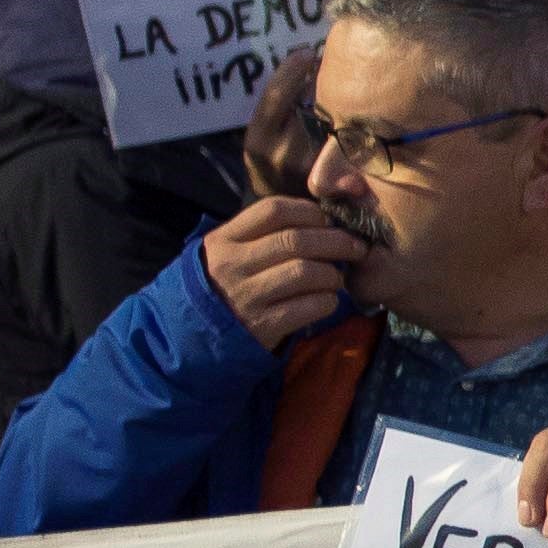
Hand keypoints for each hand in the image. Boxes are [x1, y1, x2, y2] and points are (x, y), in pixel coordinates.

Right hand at [200, 195, 364, 348]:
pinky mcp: (263, 326)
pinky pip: (309, 306)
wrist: (191, 337)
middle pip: (295, 240)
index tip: (329, 220)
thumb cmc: (221, 287)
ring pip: (306, 272)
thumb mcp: (225, 253)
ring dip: (332, 274)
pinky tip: (326, 300)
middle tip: (356, 246)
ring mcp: (247, 296)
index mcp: (224, 240)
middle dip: (336, 241)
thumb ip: (260, 234)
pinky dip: (327, 301)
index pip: (274, 210)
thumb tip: (318, 218)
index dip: (310, 211)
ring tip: (336, 278)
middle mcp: (233, 264)